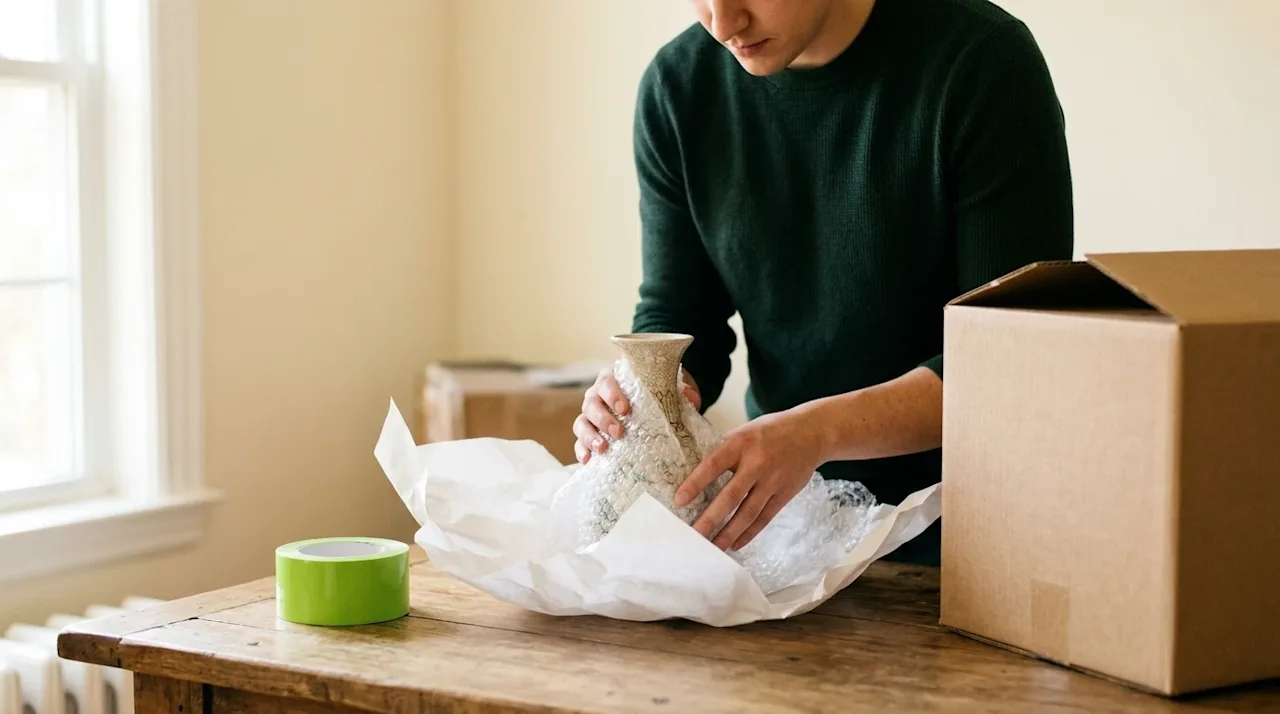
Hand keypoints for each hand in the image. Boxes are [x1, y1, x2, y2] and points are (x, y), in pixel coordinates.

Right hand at [573, 367, 700, 463]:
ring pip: (581, 423)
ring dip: (589, 436)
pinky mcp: (588, 435)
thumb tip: (690, 397)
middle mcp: (597, 396)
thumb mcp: (669, 391)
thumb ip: (679, 392)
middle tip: (619, 431)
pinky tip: (588, 460)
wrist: (649, 407)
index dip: (612, 394)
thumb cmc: (655, 395)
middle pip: (591, 404)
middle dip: (602, 418)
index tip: (625, 408)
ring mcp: (590, 416)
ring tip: (603, 448)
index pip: (606, 382)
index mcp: (613, 380)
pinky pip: (579, 442)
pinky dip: (581, 451)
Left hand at [674, 406, 827, 550]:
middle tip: (693, 535)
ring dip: (729, 533)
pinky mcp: (785, 494)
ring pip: (748, 513)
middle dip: (710, 518)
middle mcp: (757, 463)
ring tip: (712, 547)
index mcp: (741, 443)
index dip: (695, 483)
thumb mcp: (745, 431)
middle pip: (730, 496)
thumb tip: (693, 470)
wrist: (812, 432)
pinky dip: (749, 533)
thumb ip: (724, 450)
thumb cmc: (771, 431)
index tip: (679, 500)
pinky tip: (735, 544)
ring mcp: (772, 480)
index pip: (713, 465)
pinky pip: (764, 518)